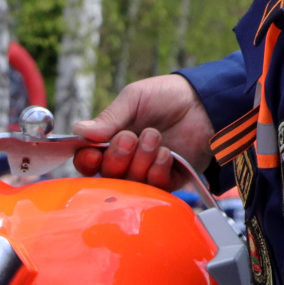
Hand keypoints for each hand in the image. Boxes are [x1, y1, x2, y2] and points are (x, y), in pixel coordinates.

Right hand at [72, 75, 214, 189]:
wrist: (203, 103)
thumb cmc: (166, 96)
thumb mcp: (133, 99)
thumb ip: (109, 118)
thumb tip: (79, 132)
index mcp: (111, 139)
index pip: (88, 160)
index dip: (87, 161)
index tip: (93, 153)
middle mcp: (126, 159)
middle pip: (107, 175)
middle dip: (117, 157)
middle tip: (131, 137)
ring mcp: (147, 171)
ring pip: (131, 183)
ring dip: (140, 160)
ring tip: (154, 136)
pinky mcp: (168, 181)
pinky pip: (155, 188)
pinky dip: (158, 171)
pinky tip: (167, 153)